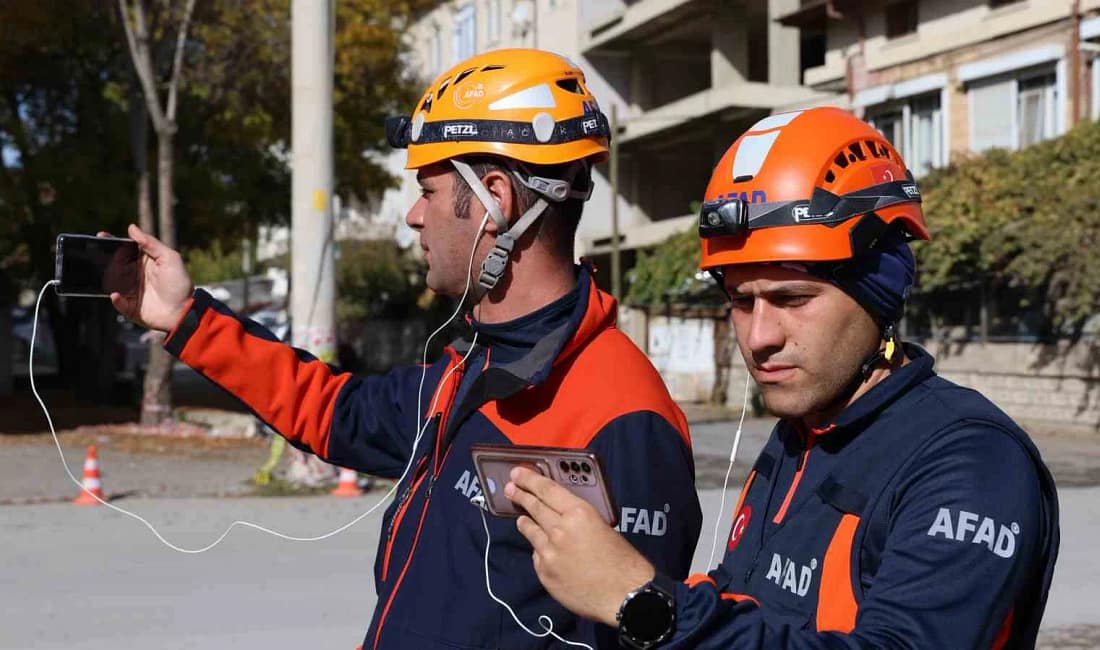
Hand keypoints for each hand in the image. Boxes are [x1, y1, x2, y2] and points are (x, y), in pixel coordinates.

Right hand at [105, 224, 193, 332]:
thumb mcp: (169, 258)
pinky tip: (116, 294)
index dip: (113, 243)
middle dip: (104, 259)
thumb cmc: (179, 283)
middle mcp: (136, 276)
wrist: (184, 311)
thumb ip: (151, 243)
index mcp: (145, 262)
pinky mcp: (131, 307)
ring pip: (112, 282)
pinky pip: (118, 302)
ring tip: (102, 273)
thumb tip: (131, 228)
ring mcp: (132, 291)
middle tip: (96, 254)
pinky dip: (116, 299)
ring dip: (106, 278)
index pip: (125, 250)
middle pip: (115, 265)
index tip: (101, 236)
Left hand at [505, 466, 654, 625]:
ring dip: (525, 522)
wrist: (624, 595)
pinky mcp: (544, 573)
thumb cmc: (622, 560)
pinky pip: (537, 555)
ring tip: (522, 519)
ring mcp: (548, 552)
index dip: (530, 479)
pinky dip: (540, 550)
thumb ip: (578, 518)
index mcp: (578, 513)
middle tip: (510, 489)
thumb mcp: (602, 526)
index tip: (517, 473)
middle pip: (534, 507)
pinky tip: (547, 552)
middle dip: (520, 496)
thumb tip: (560, 515)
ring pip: (529, 530)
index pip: (547, 489)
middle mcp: (559, 530)